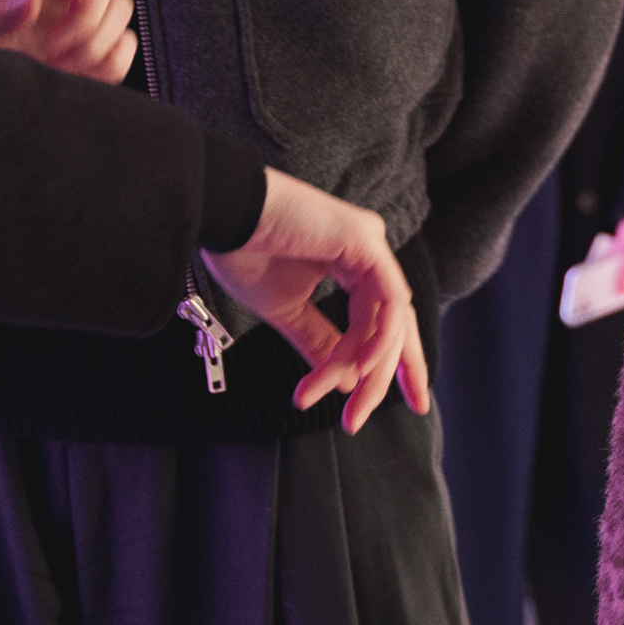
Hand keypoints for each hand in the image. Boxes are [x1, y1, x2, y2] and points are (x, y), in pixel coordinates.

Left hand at [0, 0, 135, 84]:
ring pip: (120, 9)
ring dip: (97, 39)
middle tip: (58, 44)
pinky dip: (109, 62)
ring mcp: (76, 25)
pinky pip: (124, 48)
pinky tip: (75, 75)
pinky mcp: (95, 56)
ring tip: (59, 65)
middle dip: (91, 8)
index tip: (73, 3)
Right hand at [206, 170, 426, 432]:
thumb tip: (347, 380)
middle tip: (401, 410)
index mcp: (352, 261)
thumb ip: (319, 342)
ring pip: (390, 319)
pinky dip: (378, 339)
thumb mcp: (286, 311)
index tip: (364, 405)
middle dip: (400, 370)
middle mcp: (369, 250)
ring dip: (369, 368)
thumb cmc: (244, 252)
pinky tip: (361, 369)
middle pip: (398, 320)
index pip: (382, 318)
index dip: (385, 363)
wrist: (222, 214)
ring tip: (346, 403)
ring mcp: (371, 242)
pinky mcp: (366, 241)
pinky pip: (389, 300)